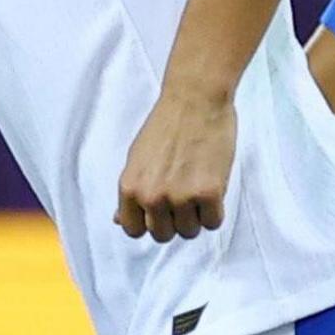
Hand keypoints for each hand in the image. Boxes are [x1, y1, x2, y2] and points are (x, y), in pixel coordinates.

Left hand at [117, 89, 236, 240]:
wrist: (195, 99)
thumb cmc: (167, 125)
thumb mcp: (137, 159)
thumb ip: (131, 192)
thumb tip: (119, 220)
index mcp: (130, 187)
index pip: (134, 230)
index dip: (149, 222)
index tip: (160, 211)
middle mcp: (152, 196)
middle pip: (163, 235)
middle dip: (175, 221)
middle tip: (184, 198)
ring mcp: (180, 197)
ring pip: (190, 231)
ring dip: (197, 216)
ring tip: (199, 190)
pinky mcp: (209, 193)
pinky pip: (213, 222)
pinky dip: (215, 211)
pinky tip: (213, 189)